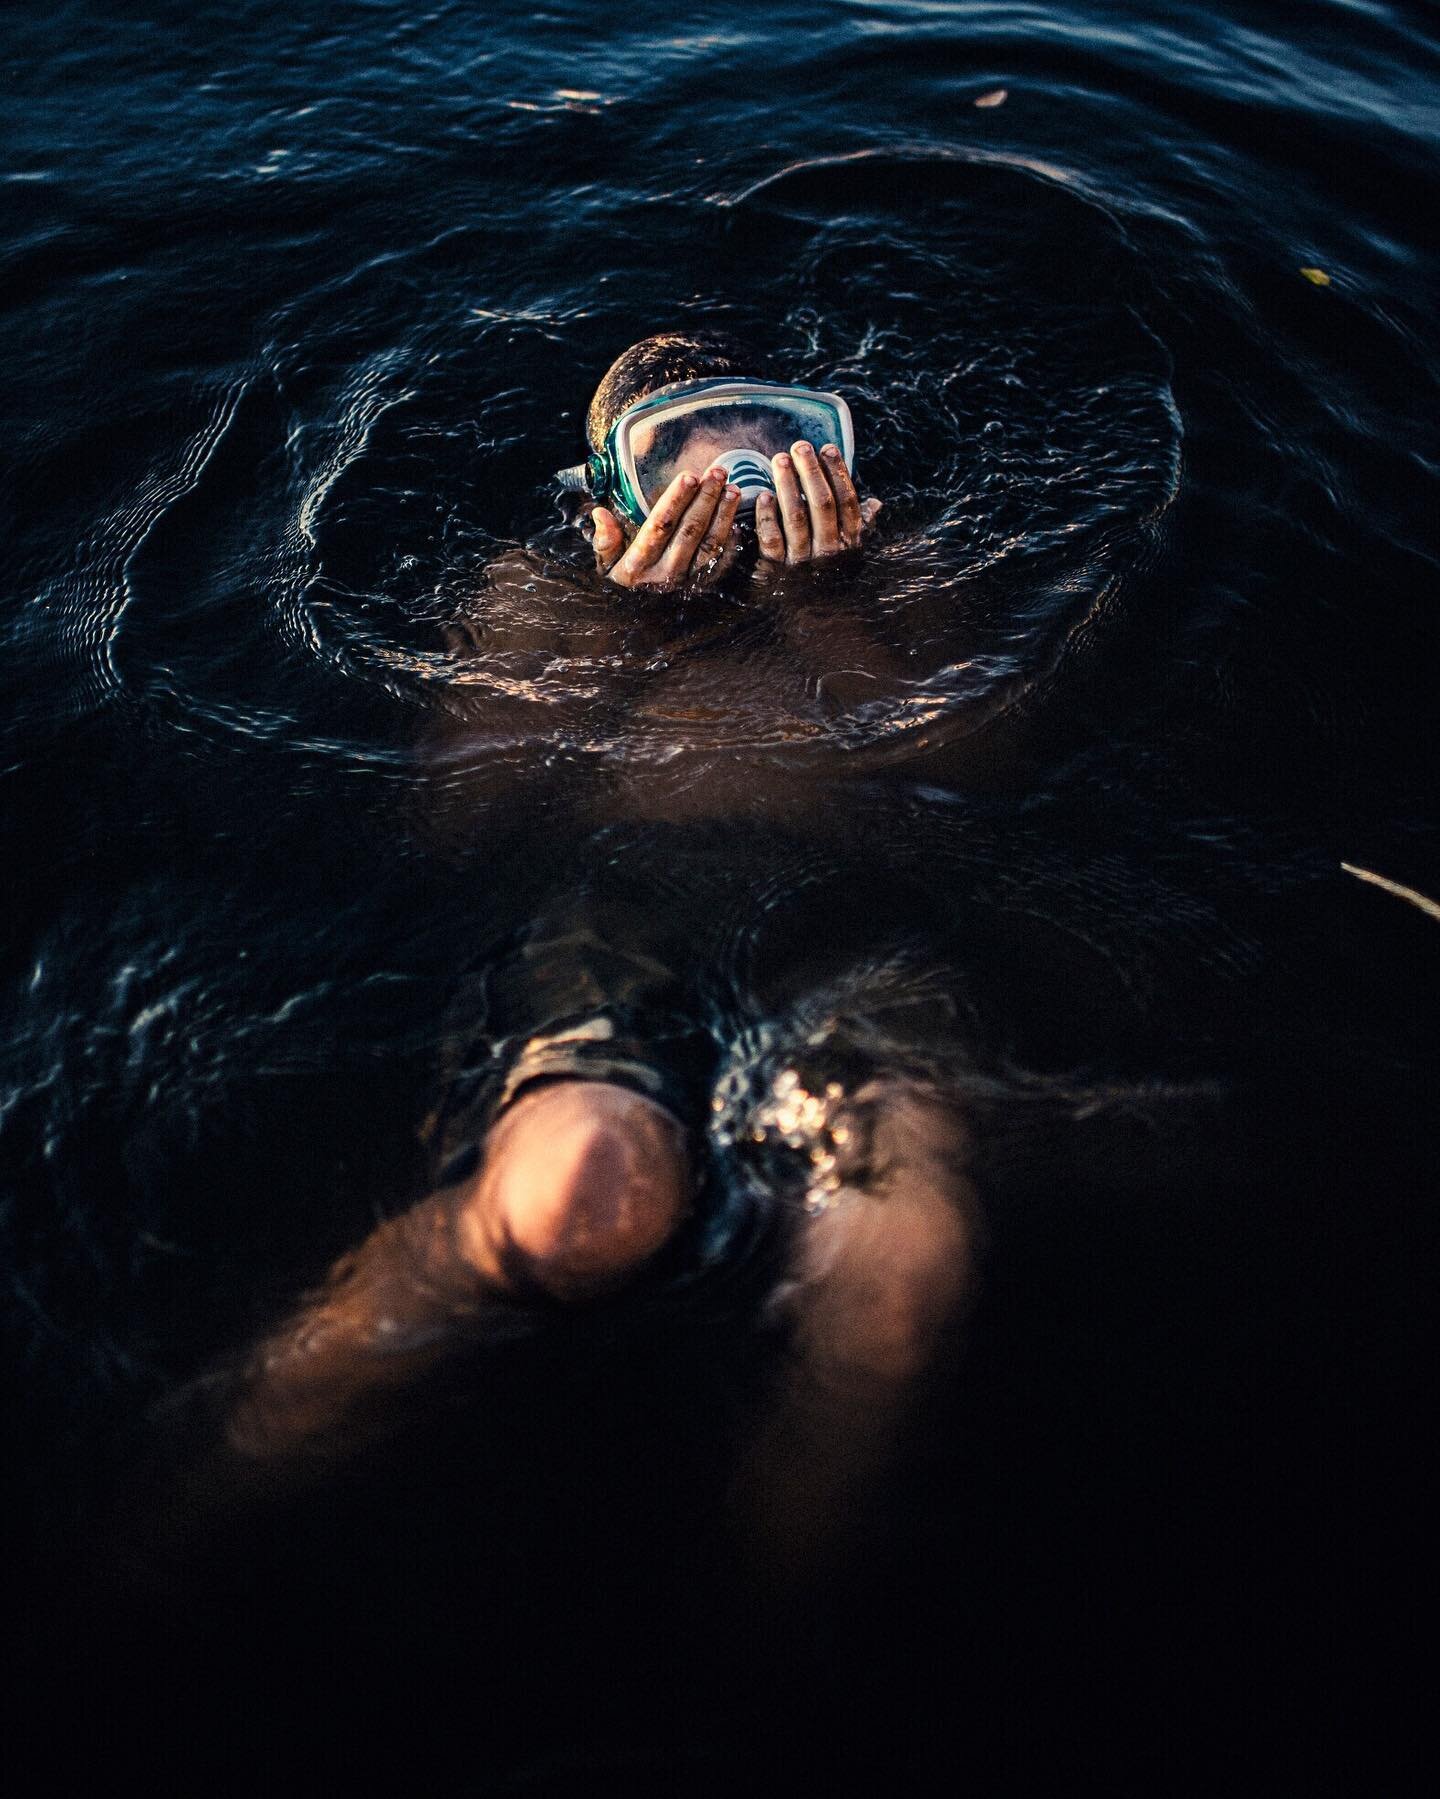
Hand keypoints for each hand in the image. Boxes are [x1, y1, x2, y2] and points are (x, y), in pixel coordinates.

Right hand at [591, 464, 741, 589]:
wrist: (635, 618)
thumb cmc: (621, 579)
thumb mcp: (605, 565)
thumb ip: (604, 541)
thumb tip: (600, 514)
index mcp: (639, 564)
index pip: (660, 526)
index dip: (676, 500)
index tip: (689, 476)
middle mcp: (665, 573)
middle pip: (690, 531)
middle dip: (706, 499)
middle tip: (717, 472)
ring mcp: (686, 581)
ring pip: (709, 544)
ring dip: (723, 515)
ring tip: (733, 488)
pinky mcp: (701, 585)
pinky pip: (720, 563)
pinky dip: (731, 542)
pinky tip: (738, 520)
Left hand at [754, 441, 881, 566]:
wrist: (802, 616)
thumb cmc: (823, 571)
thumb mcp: (846, 551)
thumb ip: (858, 526)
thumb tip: (876, 504)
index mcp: (848, 543)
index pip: (847, 502)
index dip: (838, 473)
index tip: (827, 448)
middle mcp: (828, 551)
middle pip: (822, 504)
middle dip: (811, 472)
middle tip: (799, 446)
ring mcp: (802, 561)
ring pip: (796, 517)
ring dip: (787, 485)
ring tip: (780, 459)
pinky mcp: (776, 568)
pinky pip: (772, 538)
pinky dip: (767, 516)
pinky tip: (764, 495)